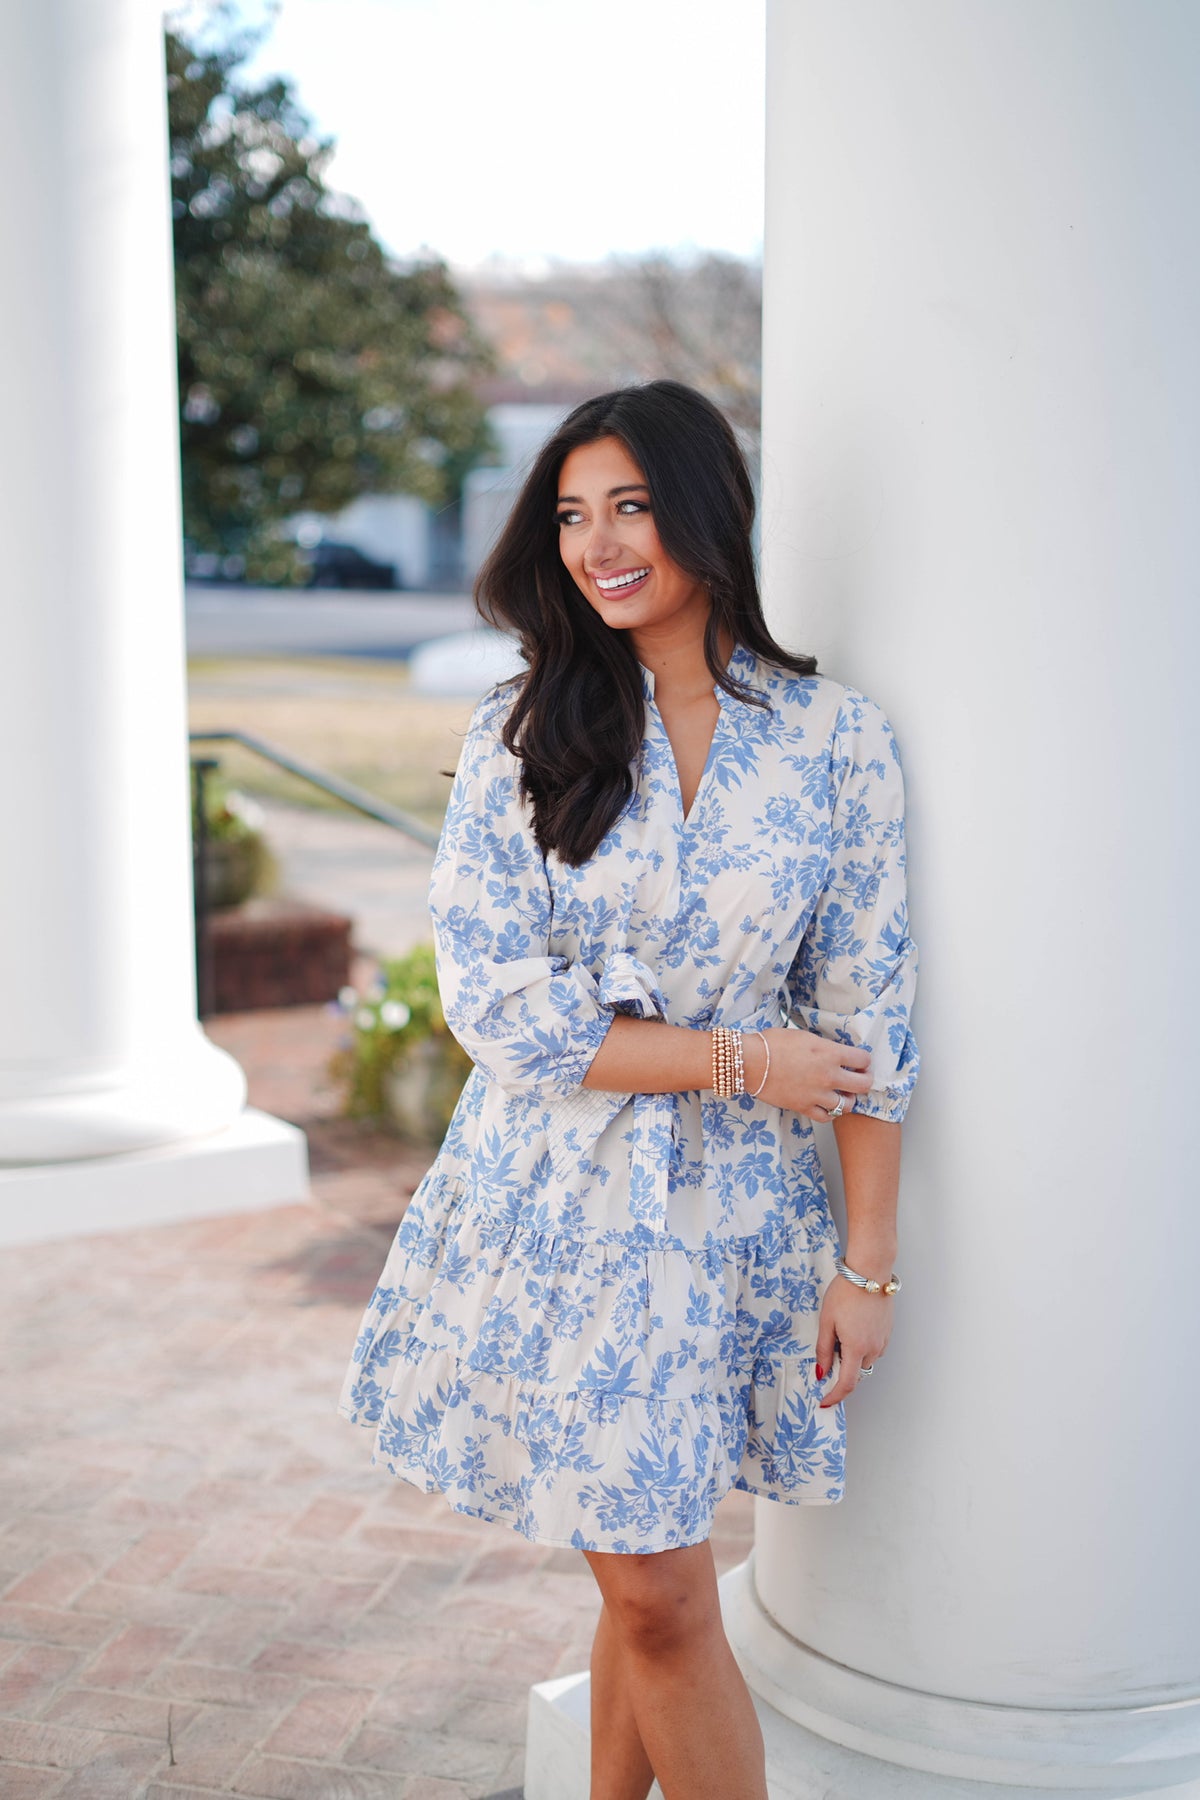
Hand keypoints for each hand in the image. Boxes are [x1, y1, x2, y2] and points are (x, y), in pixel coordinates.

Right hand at [752, 1028, 872, 1120]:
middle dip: (864, 1080)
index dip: (864, 1060)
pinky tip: (826, 1105)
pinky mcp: (804, 1107)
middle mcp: (828, 1075)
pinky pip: (827, 1117)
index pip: (863, 1059)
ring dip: (848, 1099)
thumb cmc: (772, 1044)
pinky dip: (830, 1112)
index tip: (860, 1061)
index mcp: (830, 1053)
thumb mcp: (804, 1036)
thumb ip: (824, 1047)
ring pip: (847, 1105)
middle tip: (859, 1078)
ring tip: (842, 1094)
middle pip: (863, 1085)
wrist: (751, 1062)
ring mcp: (817, 1094)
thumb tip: (833, 1052)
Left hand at [814, 1275, 892, 1406]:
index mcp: (856, 1348)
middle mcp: (873, 1348)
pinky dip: (862, 1348)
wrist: (870, 1272)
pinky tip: (853, 1329)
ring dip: (852, 1358)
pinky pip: (874, 1349)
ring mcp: (883, 1340)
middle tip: (828, 1355)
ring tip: (840, 1334)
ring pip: (866, 1361)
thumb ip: (823, 1349)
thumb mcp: (826, 1321)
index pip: (846, 1384)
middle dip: (842, 1372)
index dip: (834, 1396)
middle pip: (856, 1373)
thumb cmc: (846, 1292)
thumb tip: (821, 1372)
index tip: (825, 1401)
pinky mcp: (888, 1332)